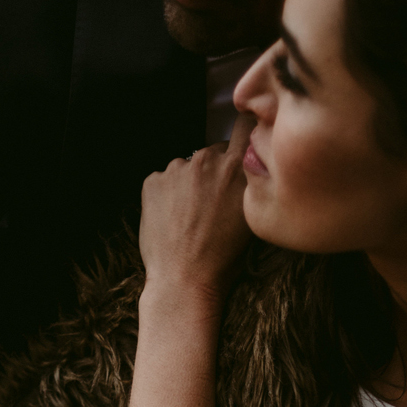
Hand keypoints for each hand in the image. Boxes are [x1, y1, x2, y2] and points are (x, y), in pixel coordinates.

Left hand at [138, 130, 251, 305]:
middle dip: (218, 170)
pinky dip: (169, 195)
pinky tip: (174, 220)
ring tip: (192, 217)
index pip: (245, 126)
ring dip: (192, 183)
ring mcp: (177, 169)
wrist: (184, 281)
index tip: (245, 143)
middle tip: (216, 202)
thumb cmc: (224, 259)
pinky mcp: (152, 180)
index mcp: (237, 168)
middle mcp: (207, 160)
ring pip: (189, 167)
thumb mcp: (254, 220)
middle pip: (215, 152)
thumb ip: (251, 185)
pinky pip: (164, 180)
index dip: (246, 133)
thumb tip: (251, 169)